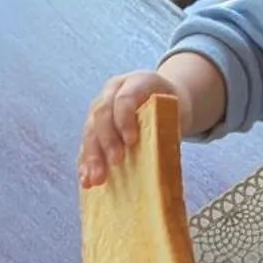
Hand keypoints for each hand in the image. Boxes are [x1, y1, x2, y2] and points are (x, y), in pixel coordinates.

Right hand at [79, 69, 178, 187]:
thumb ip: (167, 128)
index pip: (124, 99)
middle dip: (107, 140)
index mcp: (136, 82)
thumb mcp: (176, 112)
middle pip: (102, 114)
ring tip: (95, 179)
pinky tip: (86, 180)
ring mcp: (99, 109)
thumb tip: (162, 161)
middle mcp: (112, 93)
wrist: (163, 98)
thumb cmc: (172, 109)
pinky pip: (86, 145)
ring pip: (90, 131)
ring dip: (92, 156)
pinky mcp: (94, 128)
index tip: (131, 141)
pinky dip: (85, 163)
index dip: (125, 119)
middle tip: (115, 161)